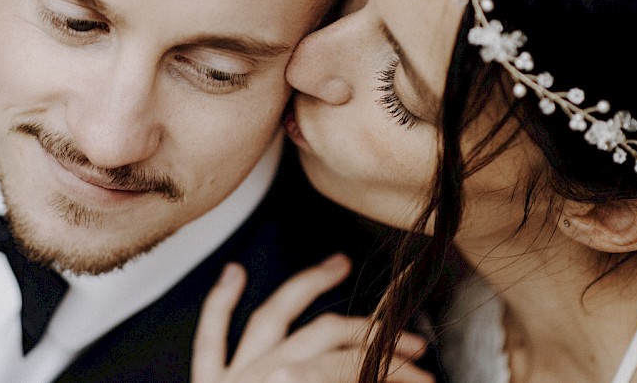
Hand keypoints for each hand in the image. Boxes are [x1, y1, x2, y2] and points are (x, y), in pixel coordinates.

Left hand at [193, 254, 433, 382]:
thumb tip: (386, 381)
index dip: (396, 371)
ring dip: (307, 284)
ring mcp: (233, 377)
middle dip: (374, 338)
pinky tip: (234, 273)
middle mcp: (262, 375)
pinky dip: (220, 300)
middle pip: (327, 337)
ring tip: (336, 265)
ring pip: (274, 315)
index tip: (425, 380)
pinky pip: (211, 335)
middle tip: (413, 349)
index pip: (356, 367)